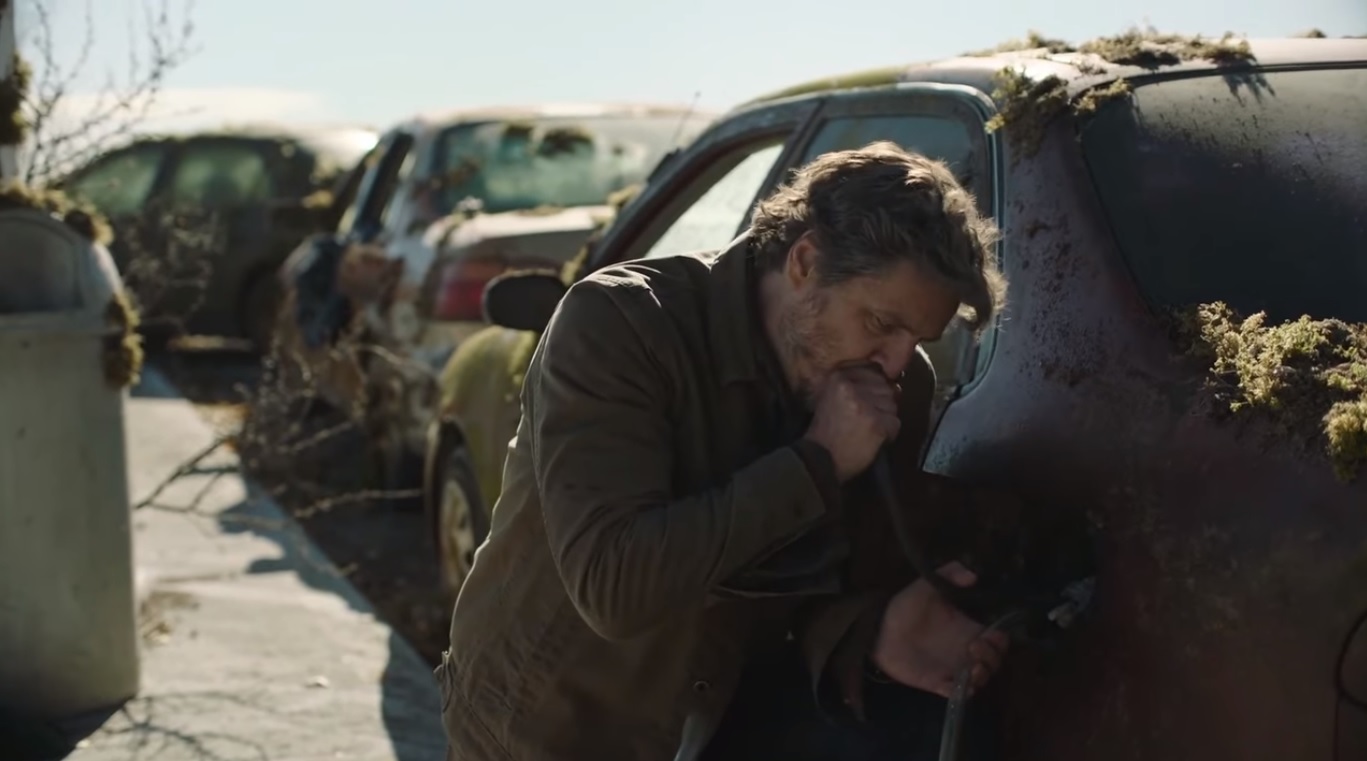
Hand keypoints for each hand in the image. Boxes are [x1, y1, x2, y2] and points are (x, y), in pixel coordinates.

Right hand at [802, 365, 899, 481]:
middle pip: (884, 387)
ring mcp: (866, 405)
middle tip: (863, 420)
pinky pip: (895, 423)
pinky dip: (888, 433)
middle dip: (880, 404)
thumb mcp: (831, 397)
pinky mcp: (877, 424)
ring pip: (892, 405)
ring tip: (865, 430)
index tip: (863, 403)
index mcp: (839, 378)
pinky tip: (872, 439)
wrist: (820, 460)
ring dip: (884, 419)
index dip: (872, 388)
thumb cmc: (826, 431)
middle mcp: (852, 387)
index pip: (872, 371)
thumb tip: (890, 382)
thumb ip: (854, 384)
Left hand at [870, 561, 1009, 698]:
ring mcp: (952, 668)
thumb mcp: (925, 586)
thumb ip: (949, 574)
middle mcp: (965, 650)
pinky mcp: (938, 683)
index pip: (997, 639)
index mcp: (967, 629)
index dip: (1000, 640)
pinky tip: (955, 683)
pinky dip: (962, 692)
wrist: (878, 631)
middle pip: (994, 661)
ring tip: (971, 668)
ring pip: (981, 680)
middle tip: (974, 648)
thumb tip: (973, 575)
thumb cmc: (904, 609)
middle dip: (992, 658)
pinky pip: (957, 694)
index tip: (990, 634)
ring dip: (982, 676)